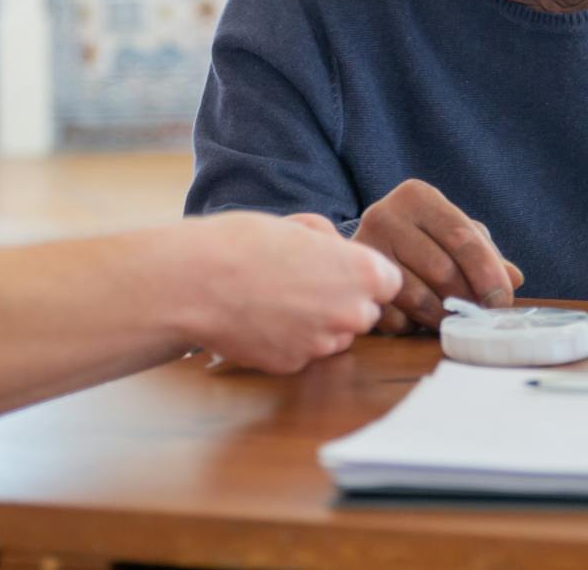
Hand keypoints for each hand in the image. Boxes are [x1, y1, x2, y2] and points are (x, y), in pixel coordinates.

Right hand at [180, 212, 401, 372]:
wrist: (197, 282)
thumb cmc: (245, 244)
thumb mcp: (301, 223)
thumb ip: (334, 244)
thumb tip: (340, 253)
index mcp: (362, 273)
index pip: (390, 283)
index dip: (366, 275)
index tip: (342, 269)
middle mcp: (351, 314)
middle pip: (365, 313)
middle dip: (345, 301)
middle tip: (306, 282)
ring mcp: (323, 344)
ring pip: (335, 336)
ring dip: (319, 323)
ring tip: (279, 297)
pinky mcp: (295, 365)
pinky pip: (304, 352)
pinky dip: (291, 339)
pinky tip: (264, 317)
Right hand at [354, 179, 524, 332]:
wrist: (360, 249)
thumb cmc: (420, 239)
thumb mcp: (452, 234)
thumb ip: (485, 253)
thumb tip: (514, 278)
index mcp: (416, 196)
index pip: (462, 237)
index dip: (488, 274)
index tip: (502, 301)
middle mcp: (385, 215)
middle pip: (442, 270)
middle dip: (468, 299)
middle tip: (481, 316)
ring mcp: (364, 249)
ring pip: (418, 298)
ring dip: (443, 316)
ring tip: (453, 318)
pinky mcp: (351, 285)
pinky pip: (393, 317)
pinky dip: (412, 325)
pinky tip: (417, 317)